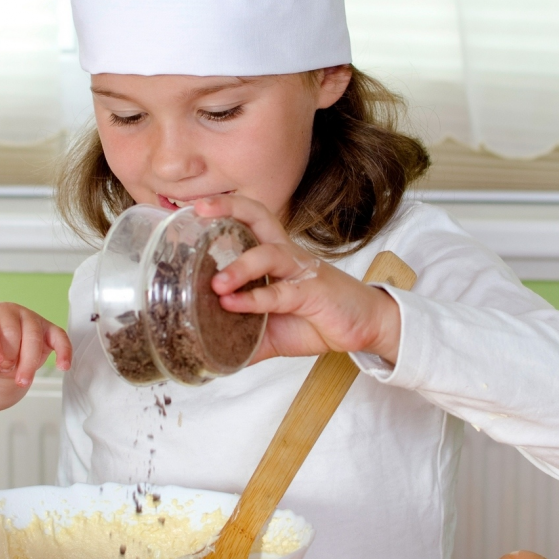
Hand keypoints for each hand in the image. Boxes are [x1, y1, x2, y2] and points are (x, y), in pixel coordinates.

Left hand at [0, 302, 71, 388]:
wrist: (0, 353)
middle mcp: (9, 311)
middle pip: (13, 332)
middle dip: (9, 356)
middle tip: (5, 369)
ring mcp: (30, 318)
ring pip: (34, 336)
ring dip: (29, 362)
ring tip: (22, 381)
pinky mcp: (48, 329)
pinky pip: (60, 337)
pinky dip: (64, 351)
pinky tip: (63, 366)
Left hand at [194, 195, 402, 363]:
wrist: (364, 327)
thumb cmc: (316, 318)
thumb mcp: (270, 331)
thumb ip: (240, 336)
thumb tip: (207, 351)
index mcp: (275, 255)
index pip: (249, 219)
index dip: (224, 208)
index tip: (195, 207)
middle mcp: (287, 255)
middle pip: (259, 216)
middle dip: (230, 208)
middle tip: (201, 210)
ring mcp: (301, 271)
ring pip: (268, 254)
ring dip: (239, 266)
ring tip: (215, 284)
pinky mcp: (313, 292)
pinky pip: (280, 292)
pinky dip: (254, 299)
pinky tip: (234, 305)